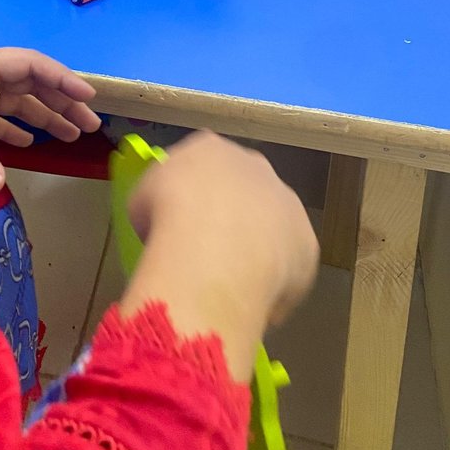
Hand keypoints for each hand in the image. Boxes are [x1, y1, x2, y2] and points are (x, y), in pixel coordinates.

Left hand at [0, 46, 100, 191]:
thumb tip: (0, 186)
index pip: (29, 66)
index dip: (61, 79)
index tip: (88, 98)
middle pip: (29, 85)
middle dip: (60, 102)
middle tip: (90, 126)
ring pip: (14, 103)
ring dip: (42, 117)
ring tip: (72, 136)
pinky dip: (12, 129)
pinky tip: (29, 142)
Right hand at [124, 132, 318, 376]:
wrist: (210, 245)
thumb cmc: (165, 215)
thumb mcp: (142, 202)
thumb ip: (158, 204)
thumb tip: (166, 227)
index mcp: (209, 148)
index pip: (203, 164)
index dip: (191, 195)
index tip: (180, 220)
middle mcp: (255, 166)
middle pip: (244, 190)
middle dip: (231, 216)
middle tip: (208, 249)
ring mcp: (287, 204)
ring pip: (272, 227)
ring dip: (256, 248)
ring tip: (228, 281)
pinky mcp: (307, 244)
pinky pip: (288, 267)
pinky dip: (271, 285)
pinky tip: (248, 302)